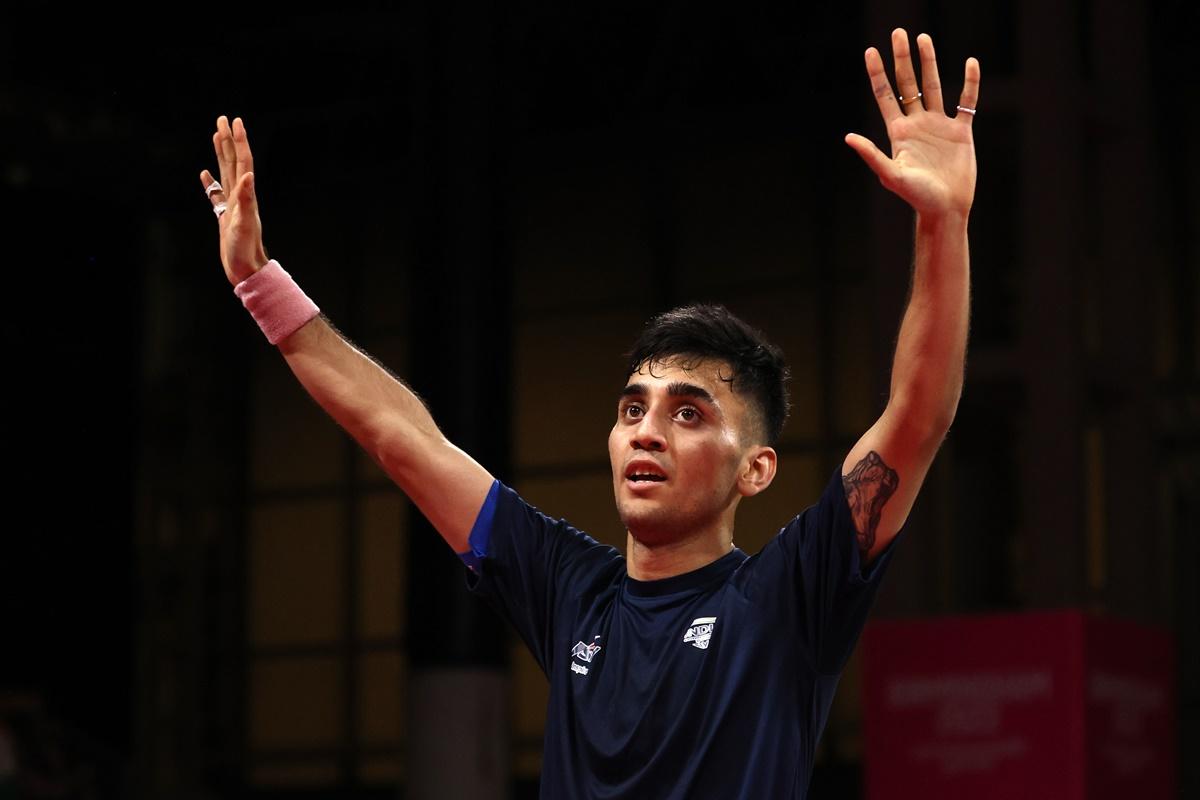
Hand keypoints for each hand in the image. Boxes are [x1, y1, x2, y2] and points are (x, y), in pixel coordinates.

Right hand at [200, 116, 268, 285]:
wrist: (246, 270)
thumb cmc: (245, 250)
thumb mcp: (245, 224)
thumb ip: (247, 200)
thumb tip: (249, 176)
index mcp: (245, 195)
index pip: (243, 161)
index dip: (239, 141)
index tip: (235, 121)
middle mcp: (240, 196)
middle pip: (234, 161)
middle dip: (229, 139)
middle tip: (223, 119)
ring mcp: (232, 205)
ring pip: (225, 173)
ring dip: (221, 154)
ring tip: (216, 136)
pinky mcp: (225, 216)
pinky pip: (215, 194)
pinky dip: (210, 182)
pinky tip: (204, 173)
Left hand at [845, 29, 979, 217]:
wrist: (945, 208)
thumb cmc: (916, 196)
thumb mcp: (891, 175)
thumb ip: (871, 154)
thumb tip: (848, 137)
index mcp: (898, 132)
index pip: (884, 96)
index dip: (877, 74)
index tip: (870, 51)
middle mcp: (916, 124)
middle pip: (907, 84)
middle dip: (902, 59)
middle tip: (898, 33)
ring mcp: (938, 126)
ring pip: (933, 86)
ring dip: (928, 63)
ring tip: (923, 38)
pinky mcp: (960, 131)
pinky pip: (966, 101)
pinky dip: (970, 82)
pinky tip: (970, 63)